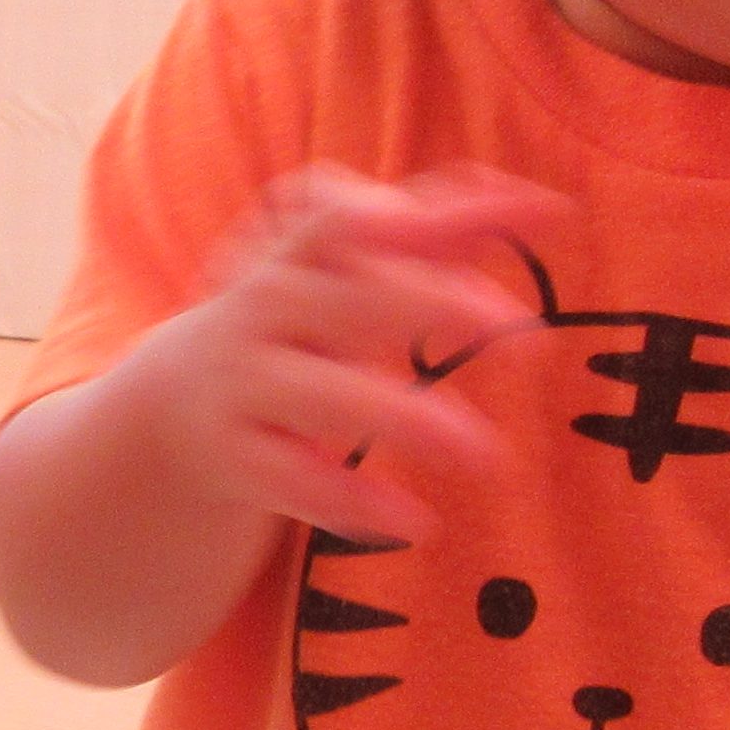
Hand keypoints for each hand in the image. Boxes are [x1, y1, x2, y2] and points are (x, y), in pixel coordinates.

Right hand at [143, 167, 561, 542]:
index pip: (333, 221)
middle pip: (338, 301)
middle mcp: (261, 314)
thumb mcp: (350, 274)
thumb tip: (552, 206)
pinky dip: (352, 501)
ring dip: (402, 417)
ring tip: (483, 453)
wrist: (178, 404)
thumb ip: (442, 233)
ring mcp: (243, 387)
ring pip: (318, 396)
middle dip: (426, 306)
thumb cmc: (298, 324)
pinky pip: (290, 480)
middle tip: (523, 333)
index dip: (399, 217)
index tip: (469, 227)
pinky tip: (417, 523)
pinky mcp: (237, 459)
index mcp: (295, 259)